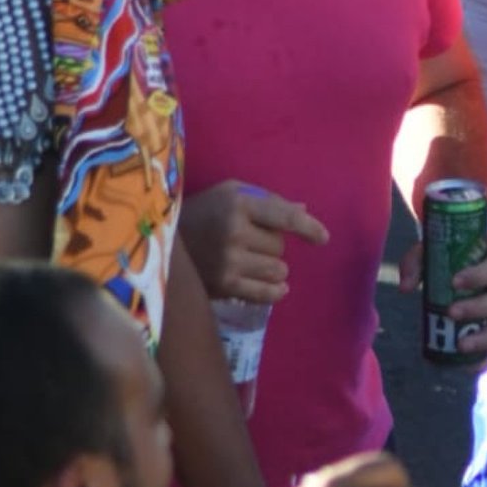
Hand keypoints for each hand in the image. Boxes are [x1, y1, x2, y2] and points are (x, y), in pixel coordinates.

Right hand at [181, 181, 328, 303]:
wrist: (162, 241)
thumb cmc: (202, 211)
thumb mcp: (231, 193)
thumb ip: (268, 200)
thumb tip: (304, 212)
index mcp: (237, 203)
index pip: (285, 217)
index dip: (309, 228)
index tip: (324, 239)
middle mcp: (234, 232)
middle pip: (280, 246)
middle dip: (271, 245)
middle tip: (248, 241)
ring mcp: (228, 261)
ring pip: (278, 270)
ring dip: (272, 267)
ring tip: (250, 260)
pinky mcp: (223, 286)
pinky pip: (267, 293)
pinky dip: (275, 291)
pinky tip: (275, 287)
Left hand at [397, 232, 486, 369]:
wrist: (469, 262)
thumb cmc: (453, 252)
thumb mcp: (434, 249)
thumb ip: (416, 262)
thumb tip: (406, 288)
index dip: (481, 274)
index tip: (455, 282)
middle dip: (479, 307)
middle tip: (451, 312)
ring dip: (485, 337)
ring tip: (461, 345)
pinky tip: (469, 366)